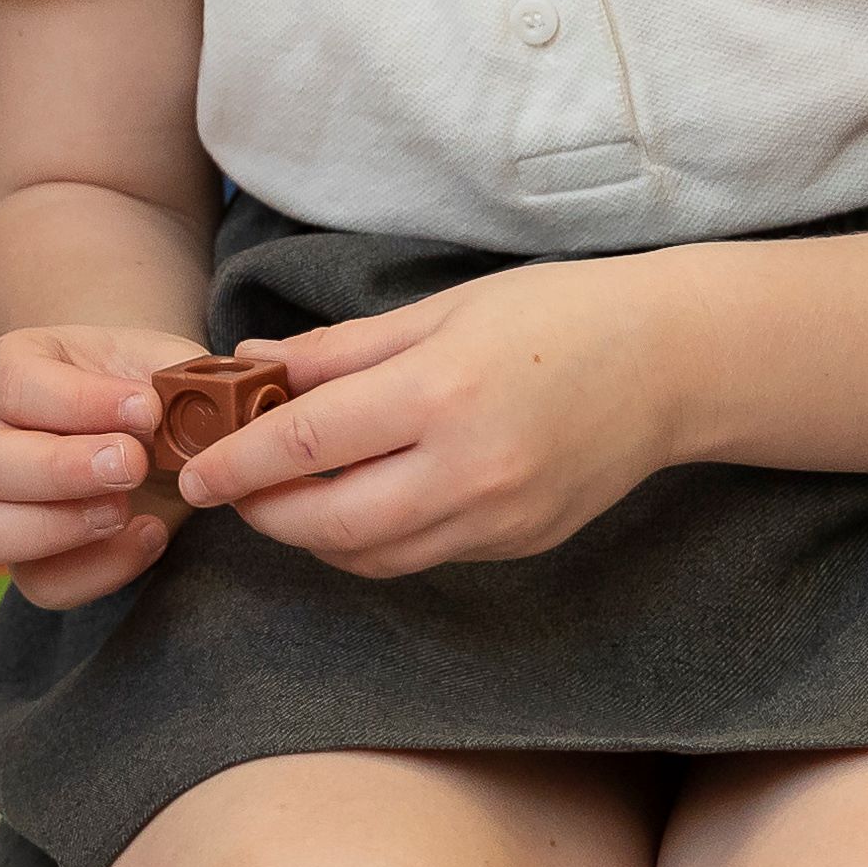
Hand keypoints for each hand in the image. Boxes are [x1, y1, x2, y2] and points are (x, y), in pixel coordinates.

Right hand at [0, 324, 205, 611]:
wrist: (147, 434)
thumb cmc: (142, 389)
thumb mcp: (159, 364)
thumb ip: (171, 376)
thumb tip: (177, 404)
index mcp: (1, 373)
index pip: (13, 385)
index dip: (79, 401)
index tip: (147, 408)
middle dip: (61, 470)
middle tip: (132, 464)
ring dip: (57, 527)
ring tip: (124, 510)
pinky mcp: (26, 559)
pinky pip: (40, 583)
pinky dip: (97, 569)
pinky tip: (150, 534)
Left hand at [182, 256, 673, 577]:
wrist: (672, 362)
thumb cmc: (556, 315)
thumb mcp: (441, 310)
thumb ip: (341, 350)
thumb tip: (253, 366)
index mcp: (438, 393)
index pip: (306, 442)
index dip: (238, 462)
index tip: (195, 470)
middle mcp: (465, 468)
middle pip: (327, 522)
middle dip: (264, 514)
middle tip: (230, 491)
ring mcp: (496, 517)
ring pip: (370, 555)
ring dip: (312, 536)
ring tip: (284, 498)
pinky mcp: (517, 544)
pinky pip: (420, 556)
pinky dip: (370, 542)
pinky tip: (354, 505)